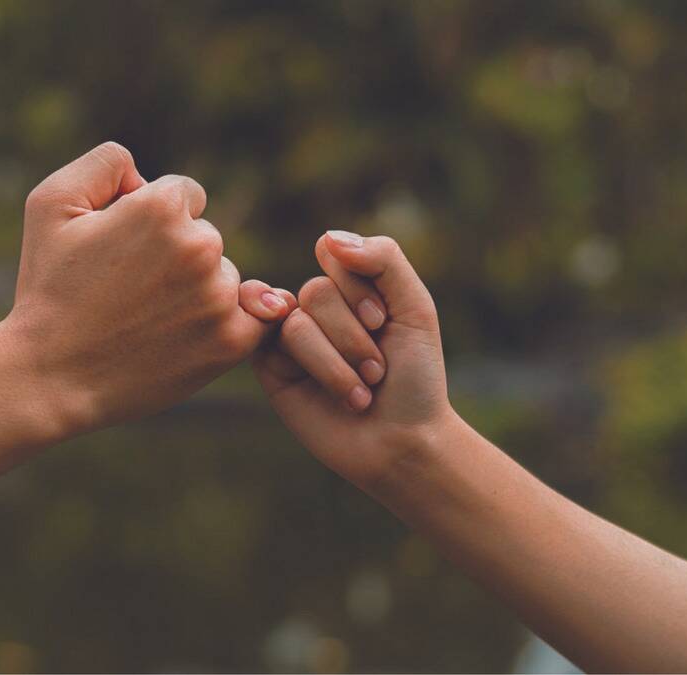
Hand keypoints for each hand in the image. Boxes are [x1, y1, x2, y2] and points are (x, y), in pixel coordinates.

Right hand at [5, 142, 292, 436]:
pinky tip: (193, 333)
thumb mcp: (50, 203)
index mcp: (162, 208)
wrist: (52, 378)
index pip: (185, 194)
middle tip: (129, 290)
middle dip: (174, 255)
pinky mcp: (233, 342)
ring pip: (222, 277)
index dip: (150, 220)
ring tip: (146, 320)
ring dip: (197, 291)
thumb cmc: (47, 290)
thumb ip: (105, 163)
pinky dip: (231, 323)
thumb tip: (145, 174)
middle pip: (205, 236)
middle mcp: (200, 247)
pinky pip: (253, 317)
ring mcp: (220, 297)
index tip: (122, 250)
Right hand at [254, 230, 451, 490]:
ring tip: (362, 393)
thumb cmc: (415, 377)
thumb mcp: (415, 307)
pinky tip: (331, 386)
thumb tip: (327, 238)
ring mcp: (291, 338)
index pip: (334, 254)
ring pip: (297, 320)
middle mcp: (318, 309)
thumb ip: (383, 258)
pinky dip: (315, 363)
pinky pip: (274, 344)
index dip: (361, 289)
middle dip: (354, 335)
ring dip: (340, 361)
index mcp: (350, 287)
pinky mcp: (271, 369)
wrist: (404, 441)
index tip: (385, 324)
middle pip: (317, 290)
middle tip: (378, 371)